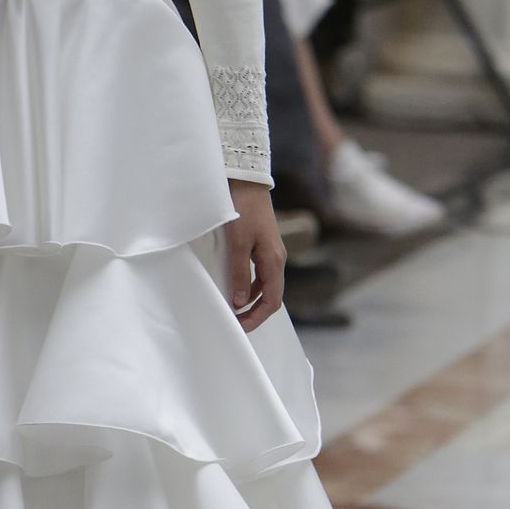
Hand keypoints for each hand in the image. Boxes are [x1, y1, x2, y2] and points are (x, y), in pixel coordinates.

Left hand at [225, 181, 285, 332]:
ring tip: (232, 309)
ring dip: (251, 300)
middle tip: (235, 323)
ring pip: (265, 286)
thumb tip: (239, 301)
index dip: (257, 318)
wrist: (247, 181)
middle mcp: (276, 259)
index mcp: (274, 261)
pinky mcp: (263, 245)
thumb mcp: (238, 243)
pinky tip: (235, 287)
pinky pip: (260, 273)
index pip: (272, 302)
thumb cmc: (242, 210)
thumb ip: (239, 273)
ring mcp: (271, 252)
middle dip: (254, 313)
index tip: (240, 327)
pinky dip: (249, 286)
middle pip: (271, 296)